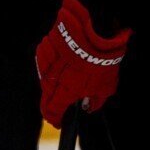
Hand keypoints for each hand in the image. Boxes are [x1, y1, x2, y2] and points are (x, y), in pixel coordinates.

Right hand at [35, 0, 130, 127]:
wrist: (92, 28)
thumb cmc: (98, 58)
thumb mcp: (106, 86)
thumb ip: (95, 101)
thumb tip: (89, 107)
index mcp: (61, 92)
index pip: (50, 112)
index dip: (54, 118)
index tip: (58, 120)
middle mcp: (48, 79)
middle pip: (46, 96)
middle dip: (55, 99)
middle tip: (67, 98)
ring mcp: (44, 62)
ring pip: (46, 77)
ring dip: (55, 79)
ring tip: (72, 74)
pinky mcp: (44, 47)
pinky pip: (47, 61)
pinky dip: (55, 63)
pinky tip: (68, 59)